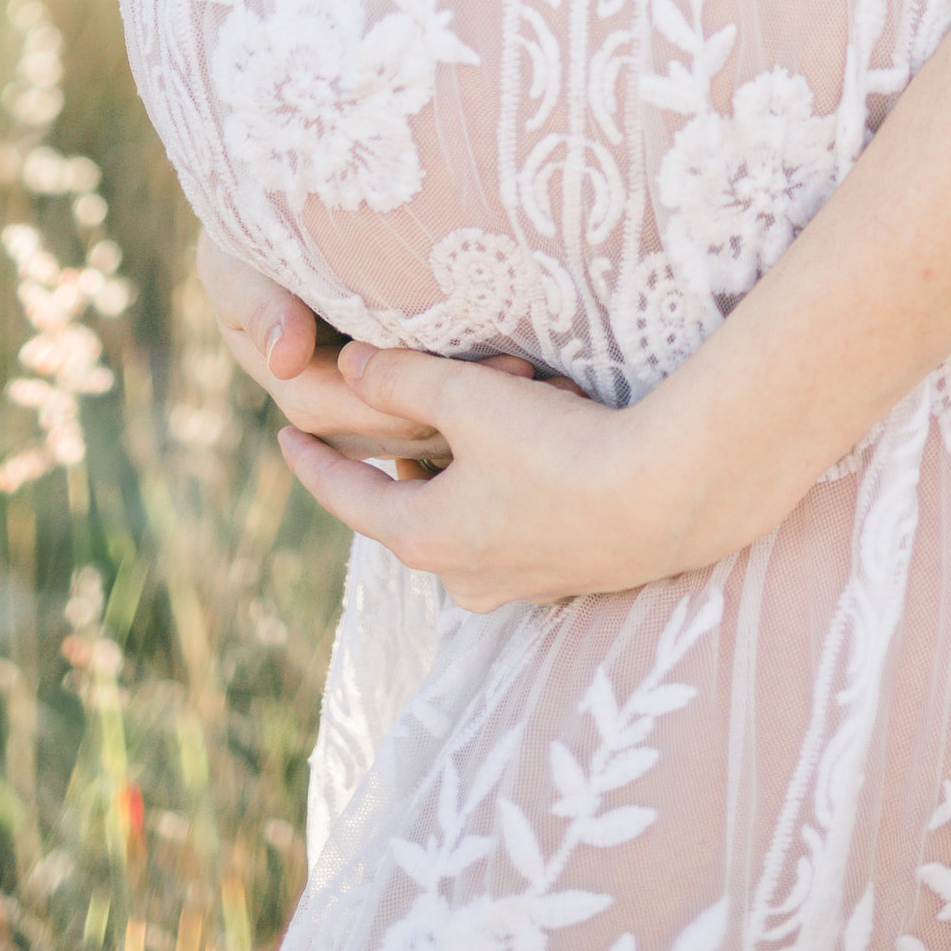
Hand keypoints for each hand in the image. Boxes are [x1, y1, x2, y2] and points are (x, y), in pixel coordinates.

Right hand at [198, 229, 511, 466]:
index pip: (337, 407)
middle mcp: (331, 399)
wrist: (277, 208)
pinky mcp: (405, 374)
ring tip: (543, 384)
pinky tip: (539, 384)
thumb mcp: (246, 259)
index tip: (456, 390)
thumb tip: (285, 360)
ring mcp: (368, 392)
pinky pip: (444, 404)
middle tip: (523, 379)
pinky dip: (484, 402)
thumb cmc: (256, 222)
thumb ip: (265, 305)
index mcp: (291, 377)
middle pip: (389, 428)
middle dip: (453, 411)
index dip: (394, 399)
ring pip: (420, 425)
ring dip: (477, 413)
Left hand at [278, 344, 734, 611]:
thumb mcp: (469, 400)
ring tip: (478, 423)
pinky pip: (512, 531)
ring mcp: (517, 585)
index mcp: (424, 537)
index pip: (347, 497)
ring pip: (464, 522)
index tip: (283, 436)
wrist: (667, 498)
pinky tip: (536, 454)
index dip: (311, 462)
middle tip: (395, 416)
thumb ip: (402, 379)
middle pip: (408, 511)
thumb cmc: (559, 449)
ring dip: (461, 474)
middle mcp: (462, 577)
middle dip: (404, 459)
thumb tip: (348, 365)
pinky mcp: (565, 576)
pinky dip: (505, 493)